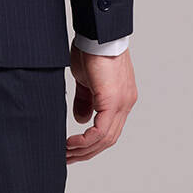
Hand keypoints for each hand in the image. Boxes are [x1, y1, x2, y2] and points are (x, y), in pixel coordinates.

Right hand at [67, 43, 137, 162]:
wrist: (98, 34)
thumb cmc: (92, 50)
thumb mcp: (86, 81)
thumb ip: (85, 101)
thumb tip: (82, 120)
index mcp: (121, 99)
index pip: (109, 130)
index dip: (92, 144)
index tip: (74, 150)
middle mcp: (126, 103)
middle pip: (109, 139)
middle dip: (87, 152)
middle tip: (68, 158)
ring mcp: (122, 103)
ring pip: (105, 138)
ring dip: (85, 149)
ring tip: (67, 153)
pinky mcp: (113, 100)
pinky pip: (101, 130)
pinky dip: (86, 140)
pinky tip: (72, 143)